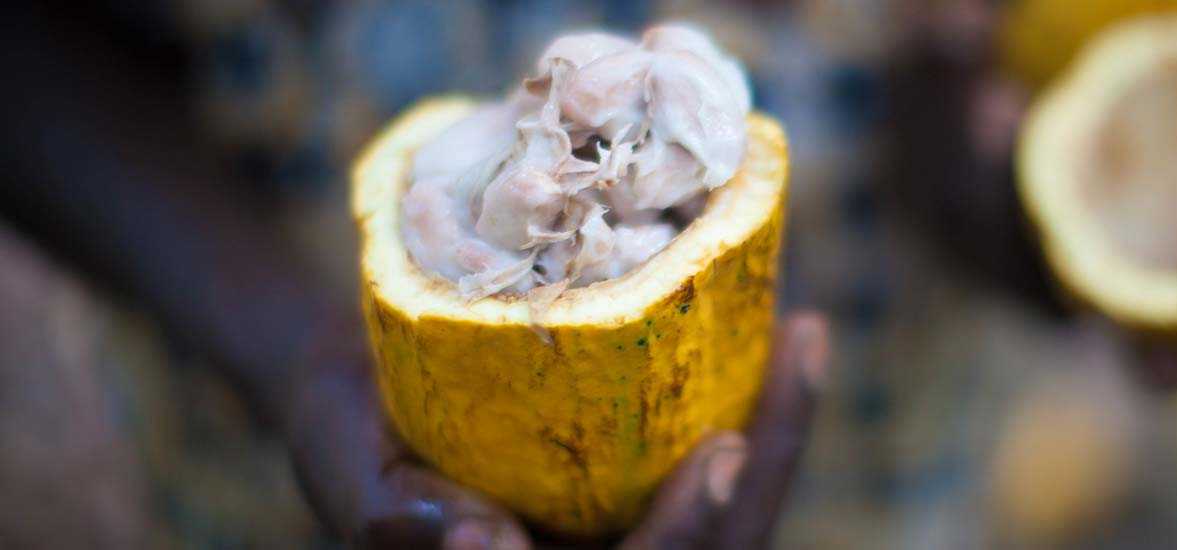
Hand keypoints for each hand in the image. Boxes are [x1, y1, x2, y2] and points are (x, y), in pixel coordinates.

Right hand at [284, 311, 828, 548]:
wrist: (361, 369)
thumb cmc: (347, 418)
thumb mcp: (343, 455)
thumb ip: (387, 508)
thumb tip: (476, 539)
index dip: (679, 538)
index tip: (713, 460)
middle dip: (746, 492)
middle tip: (766, 401)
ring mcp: (632, 520)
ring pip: (737, 513)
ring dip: (778, 434)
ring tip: (801, 338)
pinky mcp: (651, 466)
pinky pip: (730, 454)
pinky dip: (768, 400)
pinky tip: (795, 328)